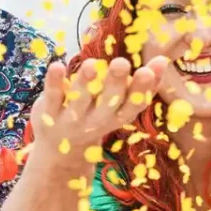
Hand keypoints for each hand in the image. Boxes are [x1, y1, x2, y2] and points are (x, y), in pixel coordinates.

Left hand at [30, 56, 167, 167]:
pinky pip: (52, 97)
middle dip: (115, 83)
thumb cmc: (98, 117)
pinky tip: (57, 65)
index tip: (148, 70)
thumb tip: (162, 60)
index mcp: (118, 117)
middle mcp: (97, 121)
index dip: (142, 89)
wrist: (60, 151)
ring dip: (86, 82)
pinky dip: (54, 82)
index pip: (133, 105)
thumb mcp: (121, 106)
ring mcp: (72, 118)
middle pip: (108, 103)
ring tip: (92, 64)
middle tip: (121, 63)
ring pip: (80, 99)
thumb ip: (142, 86)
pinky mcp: (48, 113)